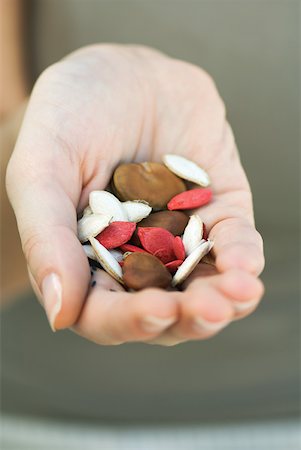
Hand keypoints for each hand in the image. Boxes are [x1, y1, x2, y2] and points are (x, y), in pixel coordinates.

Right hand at [6, 44, 263, 344]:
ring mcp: (180, 237)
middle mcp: (136, 258)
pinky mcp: (217, 211)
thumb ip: (45, 236)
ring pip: (203, 286)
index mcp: (87, 262)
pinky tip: (246, 265)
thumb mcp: (43, 168)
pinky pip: (234, 242)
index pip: (104, 313)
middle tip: (208, 310)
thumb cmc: (69, 118)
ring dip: (224, 300)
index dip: (128, 321)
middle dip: (187, 317)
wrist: (120, 74)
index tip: (154, 312)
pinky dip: (243, 255)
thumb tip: (59, 315)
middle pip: (163, 309)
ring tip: (238, 295)